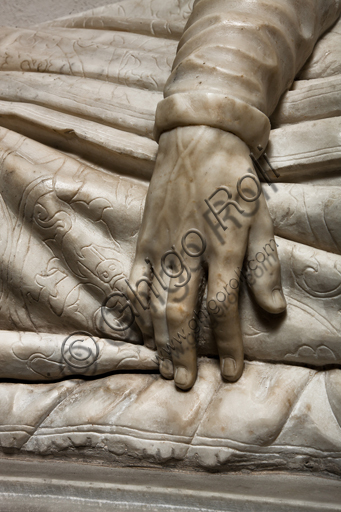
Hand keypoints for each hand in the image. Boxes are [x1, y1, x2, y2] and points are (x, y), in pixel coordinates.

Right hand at [128, 126, 285, 388]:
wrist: (197, 138)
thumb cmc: (234, 178)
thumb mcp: (259, 216)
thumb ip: (264, 265)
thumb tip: (274, 311)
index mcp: (223, 246)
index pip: (222, 308)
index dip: (228, 346)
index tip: (233, 373)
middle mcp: (188, 250)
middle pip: (180, 314)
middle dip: (185, 354)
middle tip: (186, 384)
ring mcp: (161, 245)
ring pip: (154, 303)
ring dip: (160, 340)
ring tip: (165, 368)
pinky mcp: (144, 238)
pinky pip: (136, 282)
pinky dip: (139, 311)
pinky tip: (144, 331)